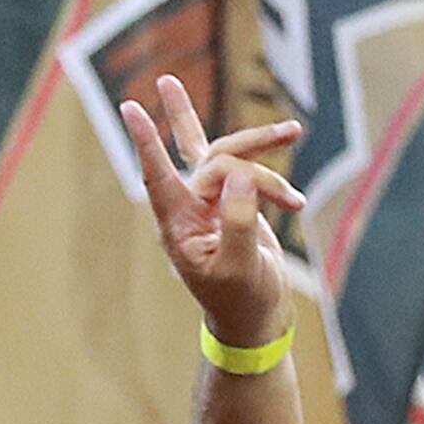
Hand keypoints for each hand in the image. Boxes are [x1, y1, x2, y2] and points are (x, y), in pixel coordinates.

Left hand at [122, 74, 303, 347]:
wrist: (256, 317)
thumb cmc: (241, 300)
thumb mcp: (239, 267)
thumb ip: (238, 222)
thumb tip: (240, 175)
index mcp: (178, 225)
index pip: (158, 176)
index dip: (145, 142)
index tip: (129, 106)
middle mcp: (189, 207)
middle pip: (212, 158)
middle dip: (250, 147)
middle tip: (291, 133)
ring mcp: (210, 200)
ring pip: (229, 155)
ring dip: (262, 146)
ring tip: (294, 132)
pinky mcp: (233, 200)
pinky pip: (244, 167)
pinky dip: (271, 169)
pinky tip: (294, 174)